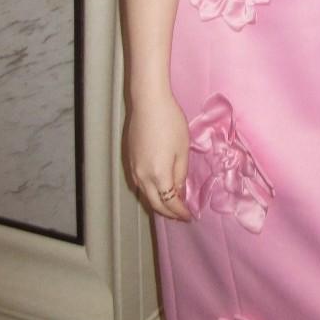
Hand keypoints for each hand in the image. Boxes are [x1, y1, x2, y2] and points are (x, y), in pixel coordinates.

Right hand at [124, 89, 192, 221]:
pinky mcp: (129, 160)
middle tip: (180, 215)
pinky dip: (149, 191)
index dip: (180, 212)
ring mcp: (133, 168)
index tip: (189, 216)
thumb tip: (178, 191)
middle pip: (154, 203)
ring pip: (144, 194)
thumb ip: (180, 173)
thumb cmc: (170, 122)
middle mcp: (142, 176)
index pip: (170, 202)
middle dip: (168, 213)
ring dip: (157, 202)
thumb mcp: (182, 149)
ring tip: (170, 205)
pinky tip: (157, 188)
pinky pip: (139, 184)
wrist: (148, 103)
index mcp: (158, 175)